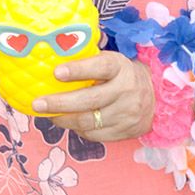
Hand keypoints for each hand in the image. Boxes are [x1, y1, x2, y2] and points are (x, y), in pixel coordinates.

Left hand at [32, 50, 154, 141]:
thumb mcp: (111, 62)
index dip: (78, 70)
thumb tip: (51, 60)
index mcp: (121, 67)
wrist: (156, 97)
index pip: (100, 67)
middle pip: (89, 100)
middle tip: (38, 103)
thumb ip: (88, 62)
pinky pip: (95, 134)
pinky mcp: (125, 131)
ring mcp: (127, 114)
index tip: (56, 72)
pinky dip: (77, 129)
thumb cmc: (121, 75)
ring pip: (89, 121)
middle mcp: (126, 90)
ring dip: (64, 119)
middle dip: (60, 103)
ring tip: (48, 114)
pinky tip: (68, 122)